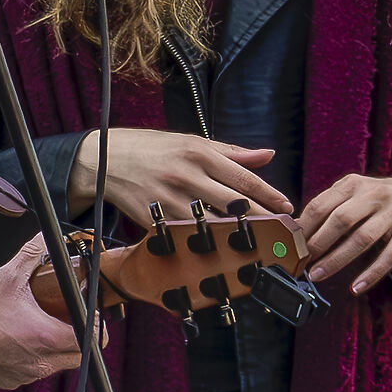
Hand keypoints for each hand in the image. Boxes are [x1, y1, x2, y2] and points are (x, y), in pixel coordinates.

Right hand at [0, 239, 83, 388]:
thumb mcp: (6, 277)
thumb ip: (31, 254)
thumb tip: (44, 238)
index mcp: (46, 337)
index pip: (91, 339)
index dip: (95, 326)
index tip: (89, 315)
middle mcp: (40, 362)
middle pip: (79, 356)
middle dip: (79, 339)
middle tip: (70, 321)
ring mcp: (26, 375)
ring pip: (56, 365)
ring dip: (56, 349)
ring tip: (40, 328)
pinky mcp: (11, 382)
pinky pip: (33, 372)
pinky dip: (33, 358)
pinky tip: (19, 341)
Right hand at [67, 129, 290, 227]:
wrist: (104, 159)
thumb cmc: (152, 149)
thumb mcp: (191, 141)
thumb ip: (231, 152)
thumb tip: (267, 155)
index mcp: (199, 153)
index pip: (243, 178)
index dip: (269, 195)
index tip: (287, 207)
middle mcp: (187, 175)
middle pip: (233, 203)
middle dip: (261, 219)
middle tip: (281, 231)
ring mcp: (169, 199)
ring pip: (211, 223)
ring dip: (235, 235)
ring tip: (258, 243)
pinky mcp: (153, 216)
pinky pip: (185, 233)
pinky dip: (202, 241)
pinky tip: (219, 249)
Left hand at [298, 175, 391, 292]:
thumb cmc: (375, 200)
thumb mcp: (352, 194)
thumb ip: (327, 208)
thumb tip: (294, 231)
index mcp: (353, 184)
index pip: (321, 205)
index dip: (304, 228)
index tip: (291, 246)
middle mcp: (374, 195)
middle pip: (341, 220)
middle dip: (318, 243)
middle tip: (301, 263)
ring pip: (362, 238)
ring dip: (337, 259)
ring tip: (317, 275)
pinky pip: (389, 256)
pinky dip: (371, 274)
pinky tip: (355, 288)